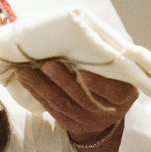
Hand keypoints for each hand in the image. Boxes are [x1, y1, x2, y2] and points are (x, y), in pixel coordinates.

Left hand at [17, 59, 137, 143]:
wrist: (106, 105)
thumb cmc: (109, 74)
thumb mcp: (115, 66)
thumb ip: (104, 52)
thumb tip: (81, 27)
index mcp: (125, 93)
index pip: (113, 91)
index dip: (97, 83)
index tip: (81, 71)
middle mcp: (109, 111)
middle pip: (83, 98)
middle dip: (62, 81)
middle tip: (47, 64)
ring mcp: (89, 120)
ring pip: (63, 105)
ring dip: (42, 87)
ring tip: (26, 71)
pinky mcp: (71, 124)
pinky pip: (52, 109)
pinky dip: (37, 94)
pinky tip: (26, 80)